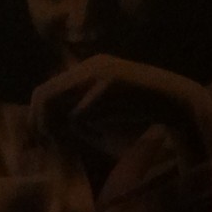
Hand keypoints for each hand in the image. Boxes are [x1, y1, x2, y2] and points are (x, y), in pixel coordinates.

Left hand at [27, 53, 211, 160]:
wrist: (176, 102)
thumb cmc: (138, 114)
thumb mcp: (102, 114)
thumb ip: (77, 118)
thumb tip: (48, 132)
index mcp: (87, 69)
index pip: (46, 89)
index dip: (36, 116)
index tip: (39, 139)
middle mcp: (89, 66)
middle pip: (43, 94)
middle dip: (38, 123)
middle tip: (43, 145)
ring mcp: (98, 73)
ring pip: (57, 102)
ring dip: (59, 125)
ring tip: (71, 140)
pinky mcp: (107, 85)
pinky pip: (80, 114)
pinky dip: (86, 128)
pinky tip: (103, 131)